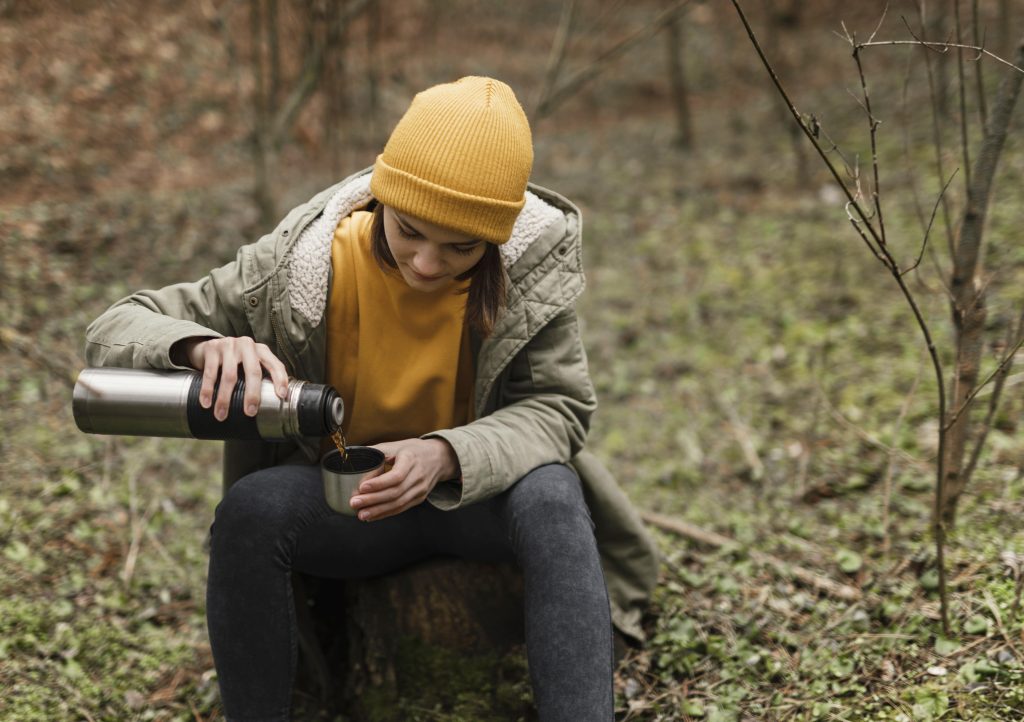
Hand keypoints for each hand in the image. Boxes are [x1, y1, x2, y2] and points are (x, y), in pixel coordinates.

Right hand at [174, 336, 288, 420]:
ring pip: (229, 375)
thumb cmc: (236, 359)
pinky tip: (206, 403)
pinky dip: (207, 390)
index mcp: (261, 350)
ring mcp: (229, 345)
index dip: (280, 379)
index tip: (282, 396)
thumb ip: (262, 376)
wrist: (209, 345)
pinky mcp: (212, 348)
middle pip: (253, 371)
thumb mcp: (251, 363)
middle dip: (253, 394)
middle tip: (250, 412)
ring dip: (225, 398)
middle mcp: (247, 345)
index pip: (275, 364)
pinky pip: (210, 373)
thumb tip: (276, 403)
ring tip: (222, 415)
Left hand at [350, 438, 460, 520]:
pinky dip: (385, 513)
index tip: (362, 487)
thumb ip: (375, 454)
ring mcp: (420, 489)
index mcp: (411, 459)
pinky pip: (401, 508)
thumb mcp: (395, 446)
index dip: (379, 483)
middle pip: (395, 492)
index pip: (396, 475)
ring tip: (361, 514)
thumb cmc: (412, 450)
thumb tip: (354, 465)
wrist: (438, 457)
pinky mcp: (419, 498)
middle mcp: (418, 475)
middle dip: (373, 500)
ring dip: (378, 511)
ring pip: (398, 503)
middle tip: (354, 503)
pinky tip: (372, 516)